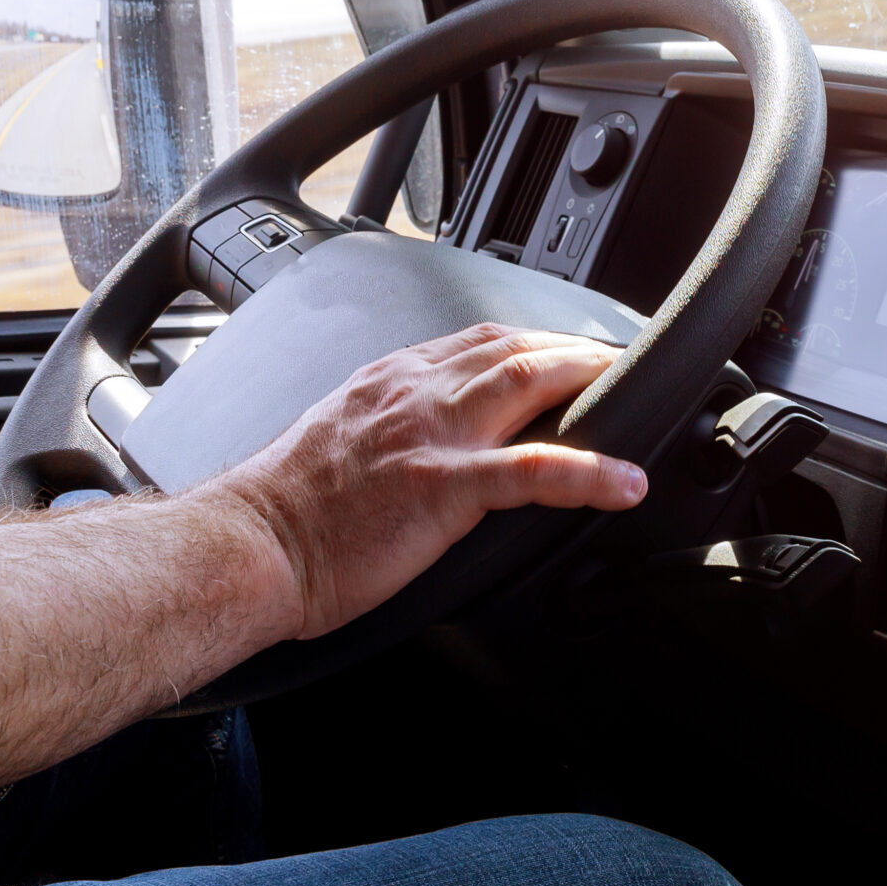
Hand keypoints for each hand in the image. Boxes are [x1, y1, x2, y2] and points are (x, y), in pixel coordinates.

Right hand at [226, 324, 647, 641]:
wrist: (248, 546)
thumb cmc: (287, 511)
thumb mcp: (344, 441)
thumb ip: (394, 426)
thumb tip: (433, 441)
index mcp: (392, 380)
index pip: (482, 339)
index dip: (539, 340)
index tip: (574, 351)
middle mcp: (415, 392)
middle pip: (517, 348)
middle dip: (581, 350)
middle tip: (627, 363)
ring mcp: (431, 435)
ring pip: (529, 383)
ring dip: (592, 384)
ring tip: (638, 397)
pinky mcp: (441, 487)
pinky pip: (531, 471)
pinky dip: (588, 471)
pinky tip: (625, 481)